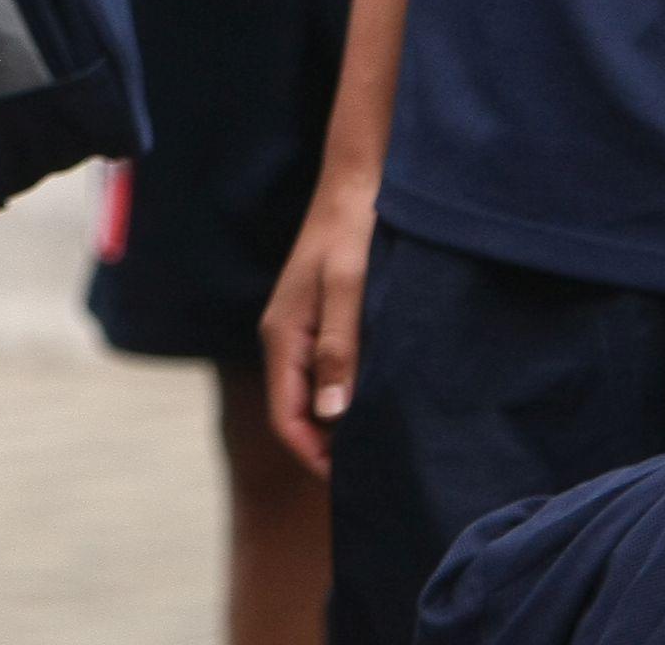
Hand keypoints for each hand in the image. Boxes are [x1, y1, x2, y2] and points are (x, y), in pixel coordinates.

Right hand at [260, 165, 378, 475]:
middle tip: (375, 473)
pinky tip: (379, 401)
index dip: (315, 456)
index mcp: (282, 335)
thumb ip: (339, 350)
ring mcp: (301, 326)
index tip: (353, 484)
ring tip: (382, 444)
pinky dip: (345, 395)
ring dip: (338, 423)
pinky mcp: (320, 316)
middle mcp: (284, 336)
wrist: (359, 179)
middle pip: (296, 412)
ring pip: (311, 393)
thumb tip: (331, 415)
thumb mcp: (349, 288)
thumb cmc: (354, 230)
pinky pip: (324, 371)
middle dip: (327, 448)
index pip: (287, 417)